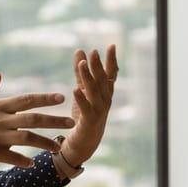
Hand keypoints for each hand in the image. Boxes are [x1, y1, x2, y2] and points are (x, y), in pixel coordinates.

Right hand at [0, 73, 75, 172]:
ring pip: (26, 138)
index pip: (26, 100)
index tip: (62, 98)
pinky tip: (32, 164)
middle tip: (71, 122)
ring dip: (44, 142)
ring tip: (59, 146)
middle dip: (54, 120)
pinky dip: (22, 160)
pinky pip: (11, 157)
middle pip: (32, 118)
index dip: (45, 98)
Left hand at [59, 45, 118, 166]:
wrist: (85, 141)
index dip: (111, 60)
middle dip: (98, 65)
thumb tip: (80, 50)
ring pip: (94, 92)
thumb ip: (81, 72)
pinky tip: (75, 89)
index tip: (111, 45)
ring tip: (81, 64)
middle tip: (94, 51)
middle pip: (102, 80)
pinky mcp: (90, 121)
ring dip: (88, 77)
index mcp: (105, 91)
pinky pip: (86, 109)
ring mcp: (99, 111)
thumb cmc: (85, 113)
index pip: (110, 73)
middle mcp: (105, 99)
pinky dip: (81, 99)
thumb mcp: (83, 89)